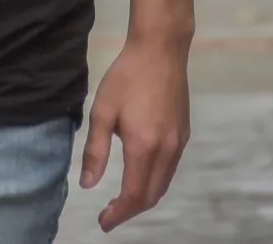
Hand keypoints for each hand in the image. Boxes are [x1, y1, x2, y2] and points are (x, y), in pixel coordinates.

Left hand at [79, 38, 190, 231]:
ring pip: (163, 185)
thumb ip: (95, 150)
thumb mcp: (103, 110)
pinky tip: (140, 174)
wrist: (160, 49)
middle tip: (109, 214)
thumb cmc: (127, 76)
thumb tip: (88, 185)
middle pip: (151, 196)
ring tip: (122, 199)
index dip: (118, 214)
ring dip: (143, 198)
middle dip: (130, 210)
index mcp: (144, 147)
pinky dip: (155, 182)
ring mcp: (178, 143)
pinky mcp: (184, 134)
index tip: (103, 222)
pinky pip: (170, 169)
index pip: (133, 195)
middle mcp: (166, 151)